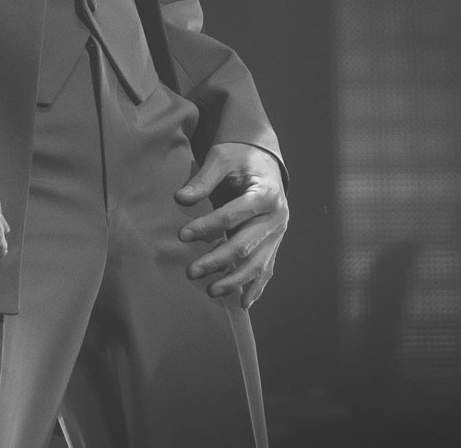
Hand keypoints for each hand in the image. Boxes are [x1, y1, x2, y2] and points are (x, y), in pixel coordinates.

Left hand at [174, 142, 287, 307]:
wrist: (265, 161)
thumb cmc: (241, 157)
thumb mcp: (222, 158)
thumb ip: (204, 179)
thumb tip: (181, 199)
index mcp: (266, 193)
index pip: (234, 215)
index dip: (208, 226)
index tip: (183, 235)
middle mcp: (277, 217)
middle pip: (246, 245)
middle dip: (218, 260)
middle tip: (191, 272)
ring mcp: (278, 233)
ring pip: (258, 263)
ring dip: (235, 280)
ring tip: (211, 291)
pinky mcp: (275, 243)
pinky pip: (267, 269)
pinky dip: (256, 287)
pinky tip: (243, 303)